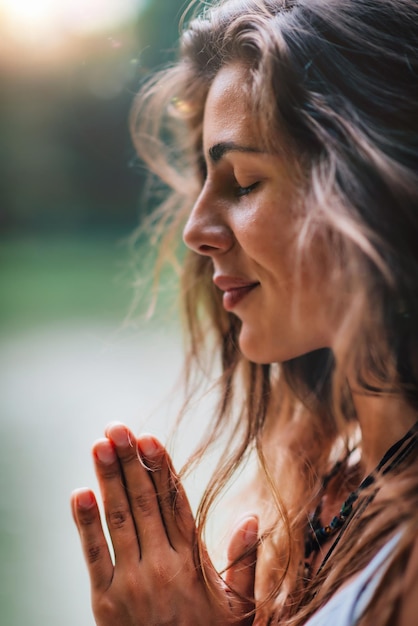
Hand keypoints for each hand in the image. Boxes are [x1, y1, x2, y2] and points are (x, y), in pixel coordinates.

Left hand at [71, 423, 257, 624]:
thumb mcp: (239, 608)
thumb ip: (244, 561)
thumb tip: (251, 517)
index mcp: (192, 562)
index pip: (174, 503)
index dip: (160, 468)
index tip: (149, 438)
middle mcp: (161, 566)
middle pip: (143, 502)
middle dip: (129, 461)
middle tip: (117, 427)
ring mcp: (131, 583)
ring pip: (118, 519)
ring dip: (107, 479)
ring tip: (100, 445)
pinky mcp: (106, 601)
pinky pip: (93, 556)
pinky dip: (84, 524)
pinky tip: (79, 493)